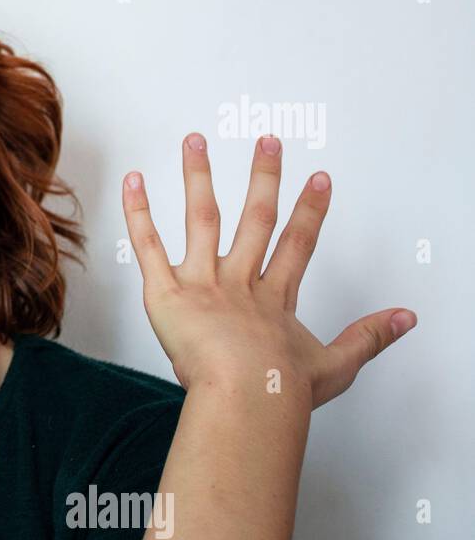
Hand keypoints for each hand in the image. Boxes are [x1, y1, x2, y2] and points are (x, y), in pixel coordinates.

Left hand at [121, 132, 415, 409]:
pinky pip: (149, 247)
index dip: (310, 211)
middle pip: (254, 219)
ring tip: (194, 141)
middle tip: (267, 142)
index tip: (319, 180)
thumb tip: (405, 319)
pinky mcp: (167, 294)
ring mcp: (203, 285)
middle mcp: (239, 284)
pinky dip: (138, 214)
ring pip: (201, 219)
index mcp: (274, 300)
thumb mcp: (335, 367)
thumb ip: (368, 338)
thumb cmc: (282, 393)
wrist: (249, 398)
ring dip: (198, 177)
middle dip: (263, 178)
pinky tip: (134, 181)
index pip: (296, 245)